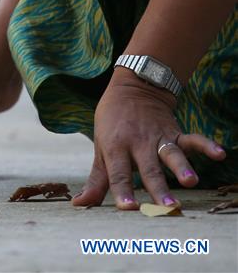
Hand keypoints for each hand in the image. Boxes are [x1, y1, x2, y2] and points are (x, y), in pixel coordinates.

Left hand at [71, 68, 227, 208]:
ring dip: (181, 167)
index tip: (129, 208)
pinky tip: (219, 153)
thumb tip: (79, 204)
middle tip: (168, 206)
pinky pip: (192, 139)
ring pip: (171, 154)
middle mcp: (137, 144)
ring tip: (191, 181)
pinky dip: (206, 145)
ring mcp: (158, 137)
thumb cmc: (112, 125)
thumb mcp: (100, 149)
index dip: (122, 191)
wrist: (131, 89)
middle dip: (158, 188)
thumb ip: (96, 180)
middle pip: (148, 168)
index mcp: (115, 148)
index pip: (118, 174)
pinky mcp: (175, 132)